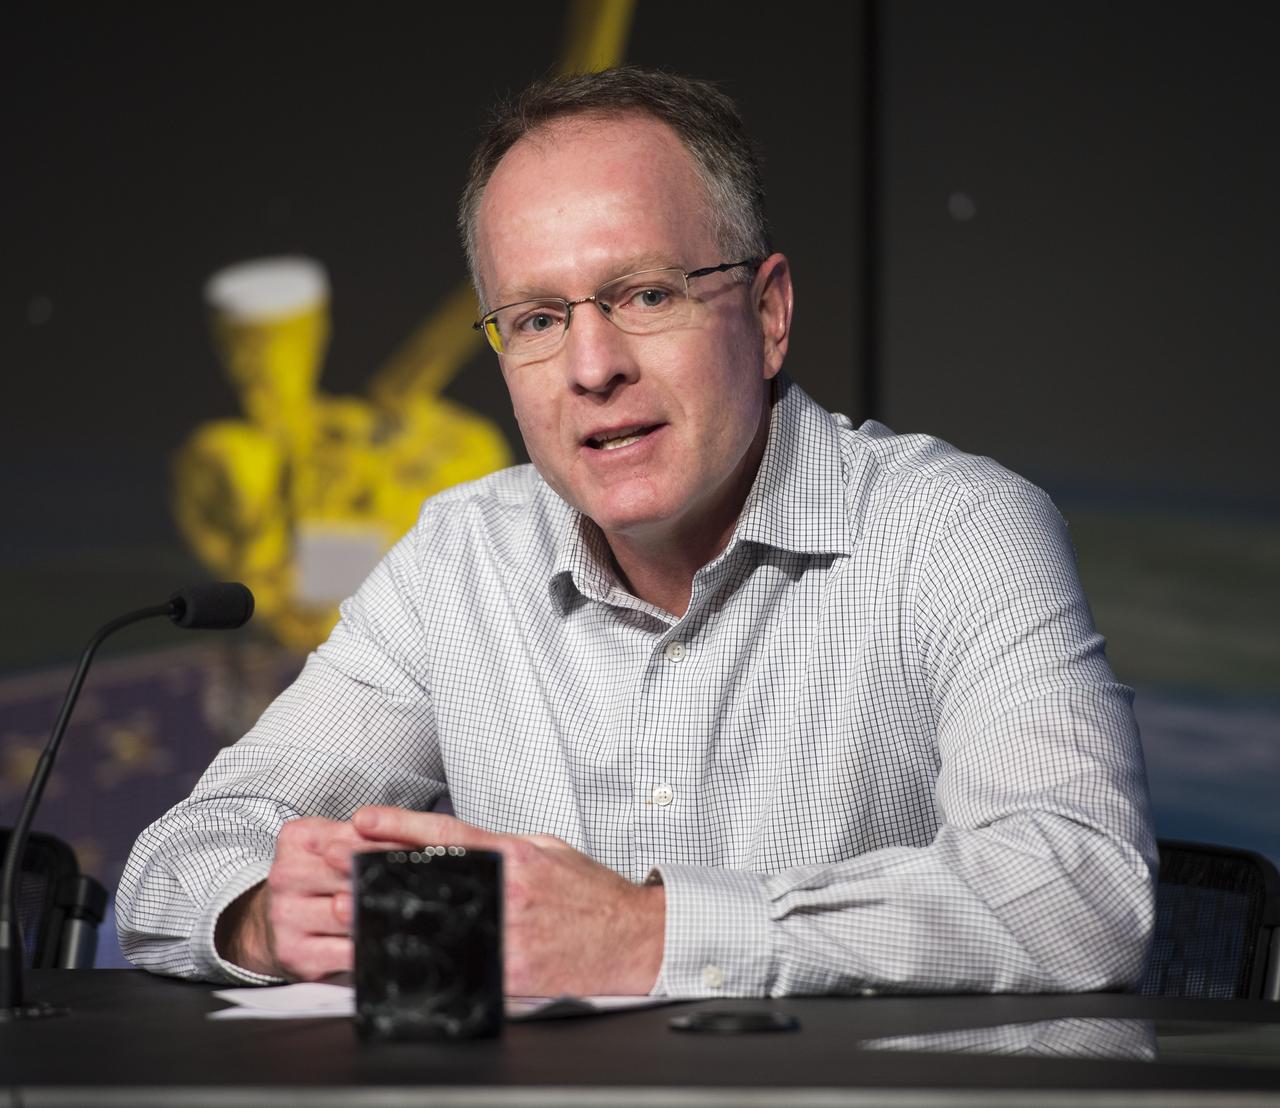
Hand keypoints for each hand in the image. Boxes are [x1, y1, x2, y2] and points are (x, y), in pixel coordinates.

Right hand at [215, 816, 402, 979]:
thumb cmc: (312, 880)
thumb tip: (407, 839)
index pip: (353, 838)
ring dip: (379, 913)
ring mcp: (286, 916)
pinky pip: (343, 952)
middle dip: (385, 881)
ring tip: (405, 911)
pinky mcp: (294, 953)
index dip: (389, 846)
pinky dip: (369, 946)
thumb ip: (362, 836)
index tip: (417, 852)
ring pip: (348, 913)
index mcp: (297, 840)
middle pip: (350, 875)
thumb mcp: (330, 842)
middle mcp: (286, 876)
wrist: (271, 925)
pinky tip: (385, 940)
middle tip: (419, 884)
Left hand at [345, 806, 665, 995]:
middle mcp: (510, 891)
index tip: (362, 820)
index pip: (449, 834)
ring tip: (343, 908)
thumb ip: (500, 846)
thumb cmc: (590, 895)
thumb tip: (456, 840)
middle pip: (431, 877)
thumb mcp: (547, 850)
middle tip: (334, 862)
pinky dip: (424, 959)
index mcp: (517, 855)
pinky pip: (461, 963)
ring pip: (438, 921)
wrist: (634, 938)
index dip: (400, 825)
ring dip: (386, 915)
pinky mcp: (515, 973)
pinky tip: (389, 958)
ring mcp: (510, 933)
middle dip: (376, 869)